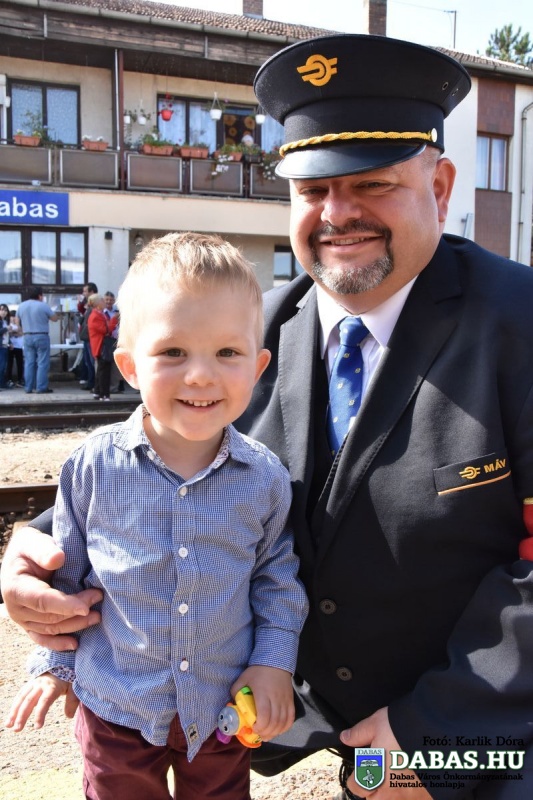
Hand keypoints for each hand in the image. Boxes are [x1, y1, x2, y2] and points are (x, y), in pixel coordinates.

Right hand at [0, 527, 101, 649]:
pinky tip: (75, 644)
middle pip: (50, 616)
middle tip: (99, 597)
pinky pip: (43, 638)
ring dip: (75, 625)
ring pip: (51, 628)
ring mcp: (23, 620)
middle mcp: (16, 609)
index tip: (86, 607)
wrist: (21, 557)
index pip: (42, 601)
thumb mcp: (33, 542)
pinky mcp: (30, 625)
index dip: (65, 605)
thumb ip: (43, 550)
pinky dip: (58, 643)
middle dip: (76, 610)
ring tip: (97, 616)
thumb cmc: (29, 548)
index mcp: (15, 588)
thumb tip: (58, 558)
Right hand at [4, 673, 76, 731]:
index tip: (37, 727)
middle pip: (29, 700)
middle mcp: (41, 684)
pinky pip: (20, 694)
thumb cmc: (70, 677)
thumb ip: (72, 701)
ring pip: (22, 697)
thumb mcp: (74, 687)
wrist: (63, 661)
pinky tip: (10, 717)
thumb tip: (69, 716)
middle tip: (17, 729)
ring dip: (14, 711)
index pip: (45, 701)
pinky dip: (14, 705)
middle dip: (22, 715)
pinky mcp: (30, 683)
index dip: (40, 714)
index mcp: (53, 686)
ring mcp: (34, 683)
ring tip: (8, 725)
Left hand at [231, 665, 293, 740]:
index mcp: (263, 694)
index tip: (253, 728)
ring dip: (275, 732)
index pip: (264, 715)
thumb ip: (236, 690)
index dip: (260, 726)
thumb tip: (231, 704)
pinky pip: (290, 718)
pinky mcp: (291, 701)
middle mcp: (275, 698)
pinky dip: (285, 727)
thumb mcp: (243, 678)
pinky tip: (278, 730)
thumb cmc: (258, 671)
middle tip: (258, 734)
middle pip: (274, 722)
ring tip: (266, 735)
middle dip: (266, 732)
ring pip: (283, 722)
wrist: (276, 661)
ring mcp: (285, 700)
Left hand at [340, 707, 430, 798]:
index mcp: (373, 777)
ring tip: (398, 772)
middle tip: (381, 770)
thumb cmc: (404, 727)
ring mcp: (411, 798)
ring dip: (393, 791)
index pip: (355, 786)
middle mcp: (390, 794)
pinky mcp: (428, 797)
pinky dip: (412, 791)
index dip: (356, 775)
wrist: (439, 732)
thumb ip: (359, 734)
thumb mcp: (376, 724)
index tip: (361, 767)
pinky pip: (415, 798)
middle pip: (373, 799)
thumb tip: (346, 738)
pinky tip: (415, 777)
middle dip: (374, 788)